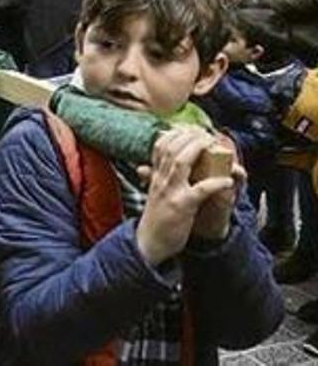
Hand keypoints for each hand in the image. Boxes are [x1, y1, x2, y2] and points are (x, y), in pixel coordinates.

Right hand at [134, 127, 236, 265]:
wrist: (148, 243)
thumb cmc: (154, 220)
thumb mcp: (151, 195)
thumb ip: (152, 179)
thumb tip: (144, 167)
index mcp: (155, 176)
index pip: (161, 145)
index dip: (176, 132)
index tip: (191, 128)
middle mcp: (160, 179)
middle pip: (172, 147)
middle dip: (191, 136)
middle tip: (207, 133)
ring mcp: (170, 191)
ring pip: (182, 161)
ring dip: (200, 149)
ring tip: (215, 146)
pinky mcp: (182, 206)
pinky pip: (201, 189)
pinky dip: (216, 183)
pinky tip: (228, 181)